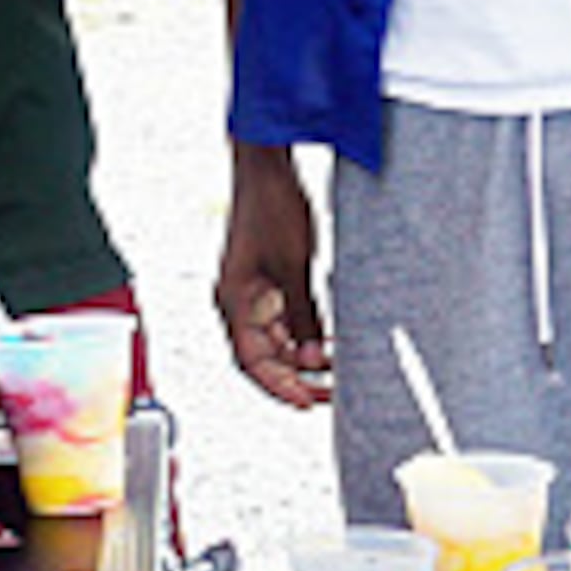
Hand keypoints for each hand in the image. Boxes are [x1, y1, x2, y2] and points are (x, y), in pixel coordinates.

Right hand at [215, 146, 332, 408]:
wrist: (266, 167)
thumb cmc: (272, 207)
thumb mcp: (295, 266)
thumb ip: (303, 314)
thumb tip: (316, 357)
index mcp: (233, 300)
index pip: (252, 360)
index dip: (279, 386)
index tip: (306, 403)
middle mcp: (238, 302)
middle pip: (264, 357)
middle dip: (295, 378)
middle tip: (330, 395)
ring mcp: (252, 293)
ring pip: (275, 343)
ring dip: (303, 359)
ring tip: (337, 371)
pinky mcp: (267, 283)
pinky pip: (284, 322)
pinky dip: (306, 336)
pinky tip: (331, 343)